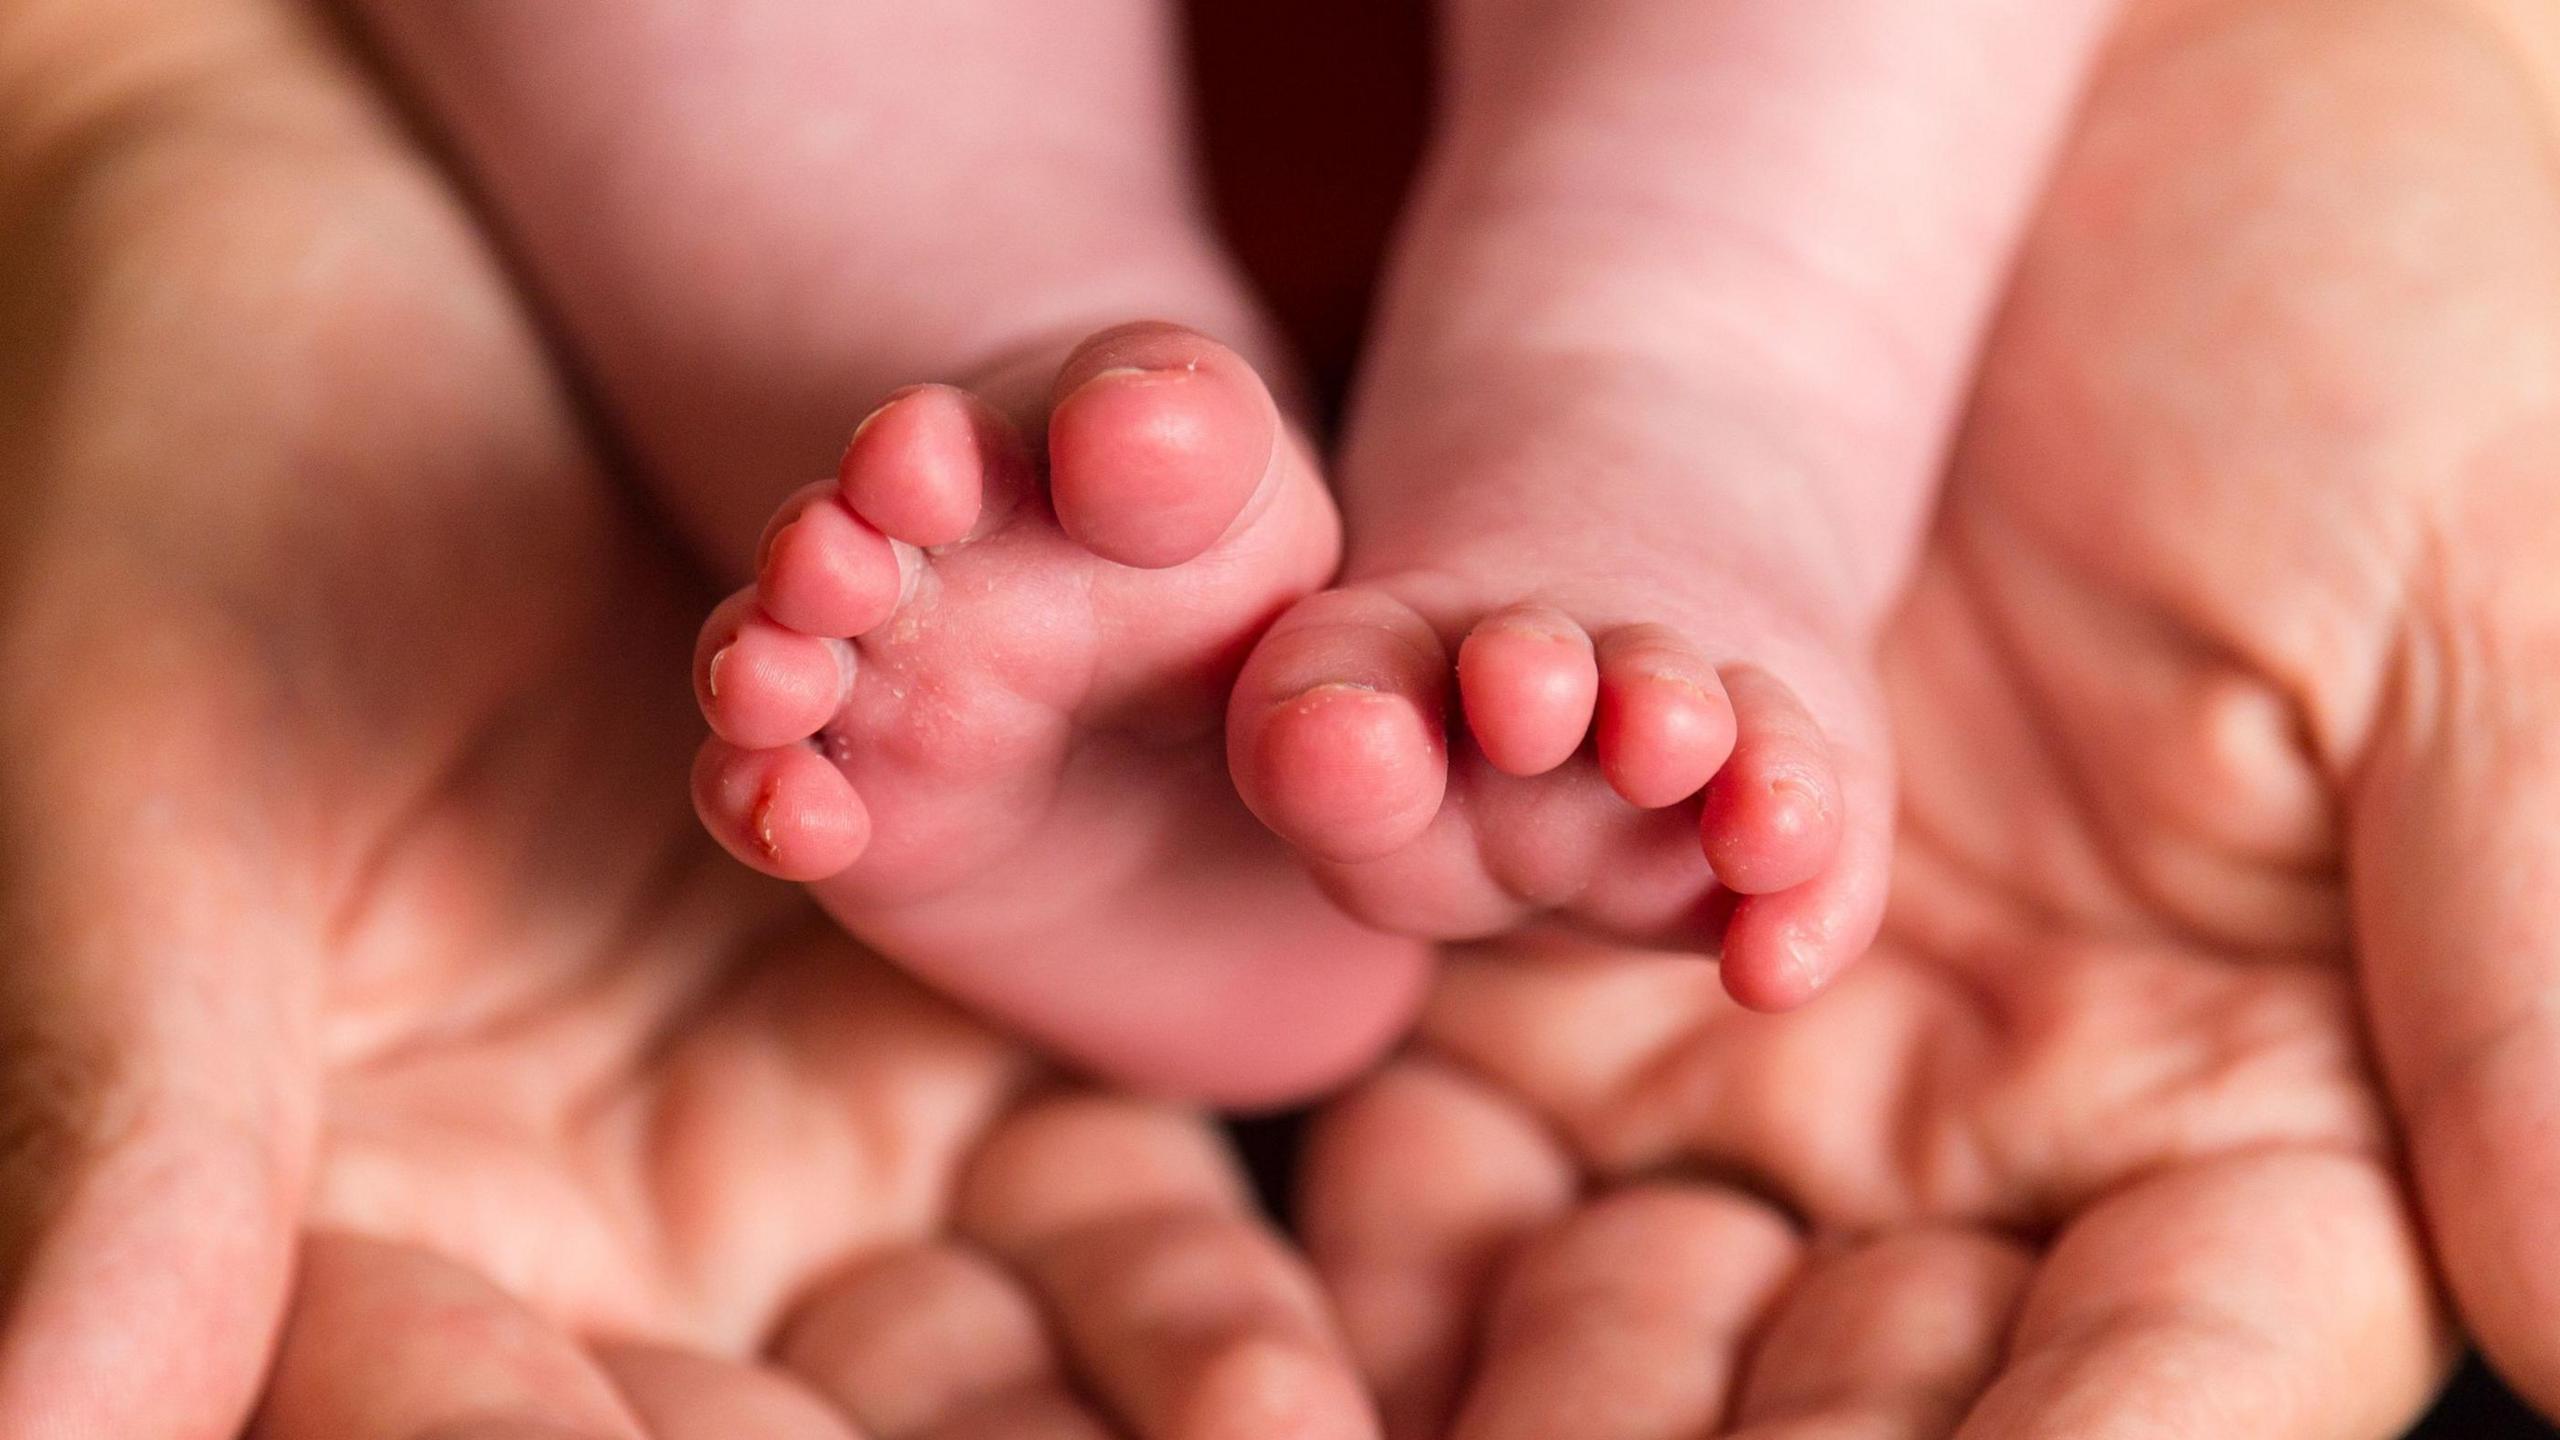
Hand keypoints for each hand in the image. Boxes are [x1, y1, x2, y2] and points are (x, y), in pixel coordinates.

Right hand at [0, 2, 1371, 1435]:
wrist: (362, 249)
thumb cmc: (179, 503)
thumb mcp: (156, 819)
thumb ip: (136, 1136)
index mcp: (364, 1221)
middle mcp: (587, 1215)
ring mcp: (775, 1108)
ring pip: (974, 1334)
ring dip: (1124, 1386)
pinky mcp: (937, 976)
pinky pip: (1089, 1165)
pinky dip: (1180, 1236)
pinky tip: (1284, 1340)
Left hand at [1301, 1, 2559, 1430]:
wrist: (2123, 110)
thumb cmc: (2383, 309)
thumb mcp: (2478, 621)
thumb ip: (2518, 978)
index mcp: (2264, 1100)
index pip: (2159, 1395)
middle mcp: (2001, 1111)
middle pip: (1857, 1402)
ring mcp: (1778, 1021)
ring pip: (1630, 1296)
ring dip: (1520, 1382)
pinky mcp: (1591, 907)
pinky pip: (1470, 1113)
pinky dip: (1399, 1213)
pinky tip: (1315, 1306)